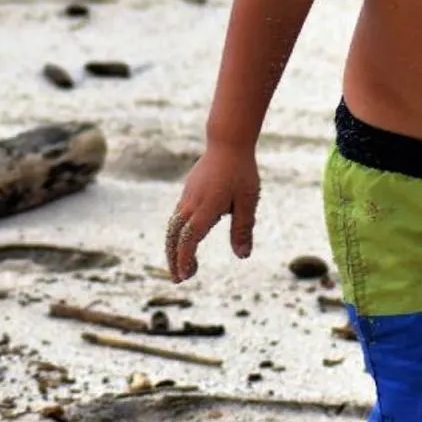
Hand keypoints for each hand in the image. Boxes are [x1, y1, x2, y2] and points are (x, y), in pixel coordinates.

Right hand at [166, 142, 259, 282]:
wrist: (228, 142)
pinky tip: (185, 242)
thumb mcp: (248, 201)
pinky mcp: (188, 192)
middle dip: (174, 259)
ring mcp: (187, 197)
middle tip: (179, 279)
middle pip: (175, 236)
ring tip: (180, 266)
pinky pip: (177, 217)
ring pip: (173, 227)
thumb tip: (242, 256)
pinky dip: (176, 234)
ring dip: (173, 248)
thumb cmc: (241, 171)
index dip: (185, 258)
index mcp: (207, 208)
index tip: (185, 275)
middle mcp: (192, 204)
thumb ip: (243, 228)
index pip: (190, 239)